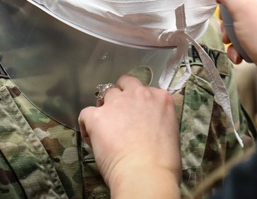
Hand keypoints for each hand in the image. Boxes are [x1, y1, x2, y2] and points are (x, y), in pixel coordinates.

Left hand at [78, 74, 180, 198]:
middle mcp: (139, 94)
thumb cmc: (164, 163)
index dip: (139, 102)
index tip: (137, 116)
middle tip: (120, 114)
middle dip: (121, 94)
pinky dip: (87, 124)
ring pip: (105, 95)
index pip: (145, 90)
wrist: (146, 174)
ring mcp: (117, 103)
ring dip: (105, 108)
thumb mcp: (171, 133)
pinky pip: (86, 114)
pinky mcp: (98, 116)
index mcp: (160, 98)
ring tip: (104, 128)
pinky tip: (92, 137)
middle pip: (125, 82)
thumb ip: (158, 121)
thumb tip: (148, 128)